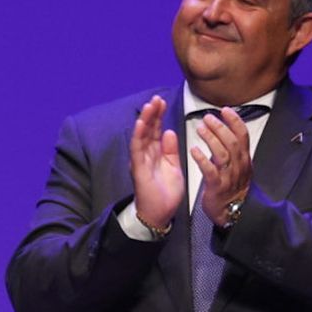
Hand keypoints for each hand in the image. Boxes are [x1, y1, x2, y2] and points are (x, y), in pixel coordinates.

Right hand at [128, 96, 183, 232]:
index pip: (156, 131)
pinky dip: (138, 136)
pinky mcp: (138, 169)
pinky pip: (137, 150)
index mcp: (156, 154)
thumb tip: (170, 131)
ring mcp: (140, 161)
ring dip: (144, 121)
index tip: (162, 102)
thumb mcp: (174, 166)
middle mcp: (146, 155)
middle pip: (148, 130)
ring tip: (149, 105)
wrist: (160, 213)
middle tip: (156, 98)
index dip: (159, 116)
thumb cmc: (166, 192)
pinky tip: (141, 124)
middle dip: (152, 114)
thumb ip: (171, 149)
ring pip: (141, 136)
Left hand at [192, 106, 252, 225]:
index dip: (235, 121)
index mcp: (244, 158)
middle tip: (207, 117)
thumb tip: (224, 129)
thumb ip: (232, 150)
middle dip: (220, 127)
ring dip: (211, 139)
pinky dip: (202, 159)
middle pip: (232, 142)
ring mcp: (229, 176)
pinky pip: (210, 171)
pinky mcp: (217, 186)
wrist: (232, 212)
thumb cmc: (231, 186)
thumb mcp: (237, 165)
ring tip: (200, 128)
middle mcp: (239, 165)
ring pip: (222, 154)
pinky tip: (194, 150)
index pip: (243, 135)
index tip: (224, 110)